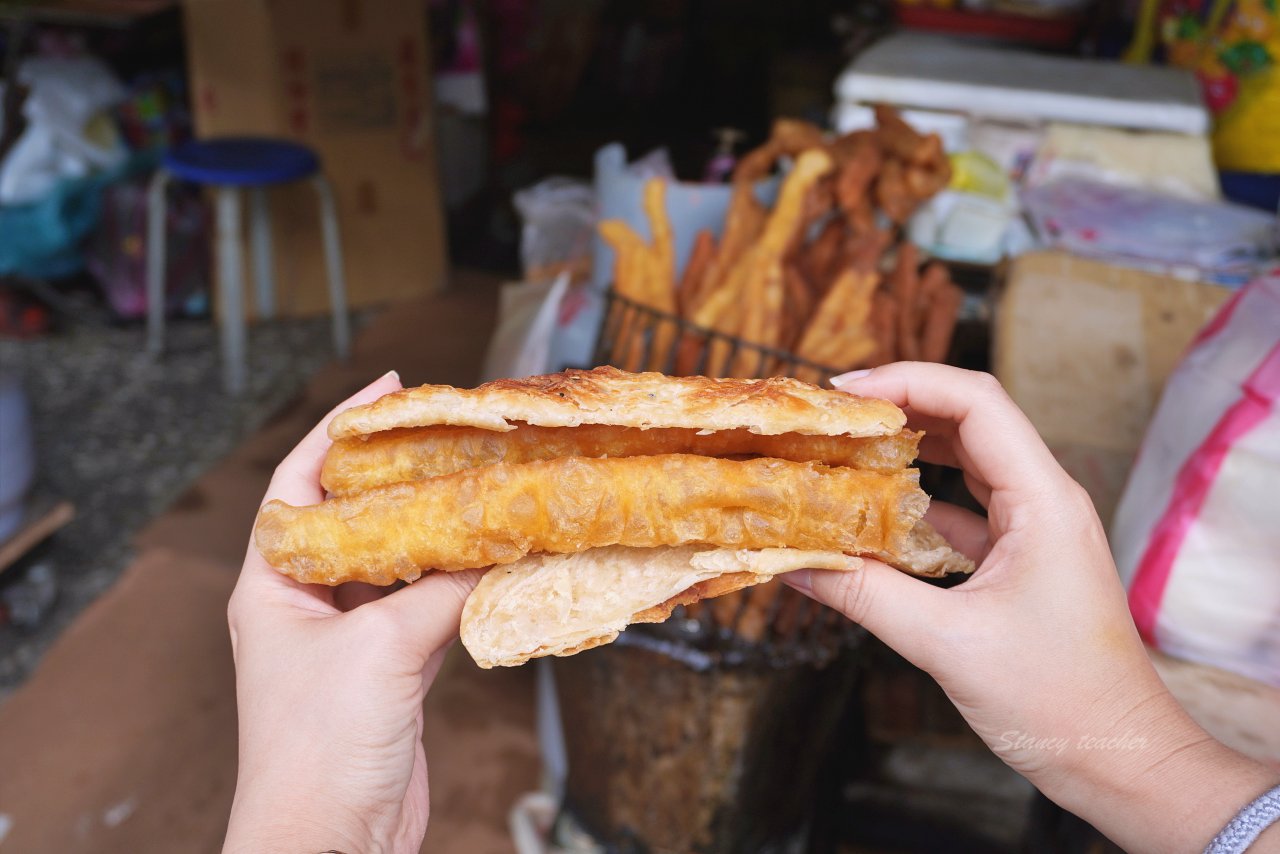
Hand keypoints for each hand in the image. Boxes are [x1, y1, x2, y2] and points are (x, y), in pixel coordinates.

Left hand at [224, 372, 480, 853]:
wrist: (328, 844)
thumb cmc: (319, 746)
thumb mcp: (380, 649)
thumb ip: (439, 590)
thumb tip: (496, 544)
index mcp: (273, 584)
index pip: (302, 481)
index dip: (343, 428)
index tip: (392, 389)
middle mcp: (306, 604)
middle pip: (360, 518)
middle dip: (406, 477)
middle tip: (458, 438)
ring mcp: (351, 640)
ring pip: (401, 565)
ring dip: (442, 533)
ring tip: (488, 489)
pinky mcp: (391, 673)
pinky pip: (431, 612)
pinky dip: (464, 588)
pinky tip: (498, 565)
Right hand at [784, 363, 1276, 852]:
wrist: (1120, 758)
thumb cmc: (1059, 702)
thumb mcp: (947, 645)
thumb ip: (866, 597)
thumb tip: (796, 565)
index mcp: (1043, 500)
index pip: (975, 401)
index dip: (907, 382)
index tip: (844, 393)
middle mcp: (1045, 501)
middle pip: (969, 420)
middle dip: (900, 408)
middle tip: (833, 417)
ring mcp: (1037, 530)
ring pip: (967, 464)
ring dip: (909, 453)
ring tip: (845, 454)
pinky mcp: (1024, 561)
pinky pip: (965, 511)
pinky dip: (918, 507)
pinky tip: (873, 519)